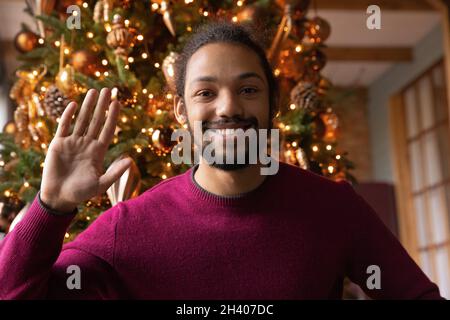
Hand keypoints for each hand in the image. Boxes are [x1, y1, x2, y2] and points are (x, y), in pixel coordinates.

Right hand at [40, 88, 131, 212]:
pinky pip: (64, 127)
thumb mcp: (101, 183)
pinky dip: (68, 116)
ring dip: (87, 106)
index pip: (108, 129)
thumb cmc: (81, 193)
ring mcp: (73, 143)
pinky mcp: (58, 144)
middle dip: (102, 105)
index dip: (113, 116)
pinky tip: (73, 104)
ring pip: (82, 120)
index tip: (118, 102)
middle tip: (108, 89)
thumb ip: (115, 172)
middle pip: (96, 120)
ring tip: (94, 91)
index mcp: (98, 151)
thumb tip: (131, 160)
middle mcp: (87, 144)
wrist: (59, 197)